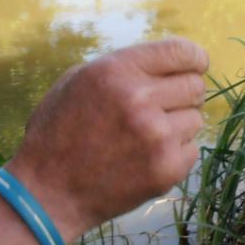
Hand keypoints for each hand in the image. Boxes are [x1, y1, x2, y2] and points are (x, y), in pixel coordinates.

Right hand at [6, 39, 209, 242]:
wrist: (47, 193)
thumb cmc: (59, 132)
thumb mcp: (78, 82)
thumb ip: (126, 67)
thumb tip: (173, 64)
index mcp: (116, 70)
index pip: (181, 51)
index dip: (194, 59)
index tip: (196, 67)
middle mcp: (139, 99)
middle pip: (196, 86)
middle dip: (183, 95)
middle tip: (161, 108)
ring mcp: (157, 136)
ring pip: (196, 118)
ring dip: (177, 126)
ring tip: (145, 137)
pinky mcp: (167, 168)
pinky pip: (193, 149)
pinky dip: (176, 153)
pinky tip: (146, 158)